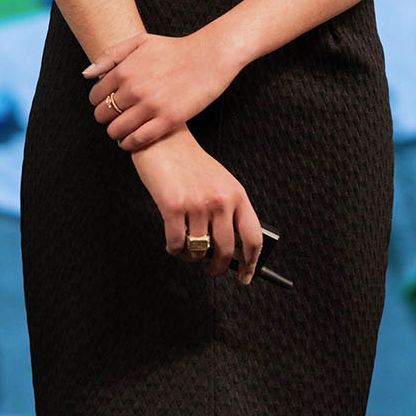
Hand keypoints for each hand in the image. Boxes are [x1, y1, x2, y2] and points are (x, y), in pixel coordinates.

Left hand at [83, 28, 240, 150]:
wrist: (209, 56)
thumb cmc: (174, 49)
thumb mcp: (140, 42)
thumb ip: (110, 56)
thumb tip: (86, 74)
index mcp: (124, 70)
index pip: (96, 96)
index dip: (99, 103)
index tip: (107, 104)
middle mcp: (134, 89)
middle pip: (104, 115)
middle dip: (106, 118)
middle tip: (115, 118)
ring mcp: (151, 106)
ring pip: (117, 130)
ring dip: (116, 133)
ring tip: (123, 130)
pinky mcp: (168, 120)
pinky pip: (138, 140)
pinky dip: (130, 143)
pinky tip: (131, 140)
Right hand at [130, 125, 263, 283]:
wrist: (162, 139)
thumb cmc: (189, 162)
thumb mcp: (218, 182)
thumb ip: (227, 212)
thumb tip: (231, 251)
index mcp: (236, 194)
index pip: (253, 237)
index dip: (252, 262)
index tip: (246, 276)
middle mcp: (220, 200)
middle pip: (226, 251)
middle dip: (218, 267)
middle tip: (212, 269)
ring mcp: (197, 204)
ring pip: (198, 251)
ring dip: (192, 257)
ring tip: (187, 248)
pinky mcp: (174, 207)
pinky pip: (177, 245)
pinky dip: (174, 249)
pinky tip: (173, 241)